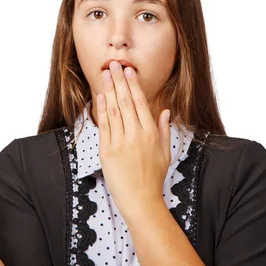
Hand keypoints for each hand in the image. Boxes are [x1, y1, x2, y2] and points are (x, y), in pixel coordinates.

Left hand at [96, 60, 171, 217]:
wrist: (140, 200)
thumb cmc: (153, 178)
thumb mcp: (165, 153)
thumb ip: (164, 130)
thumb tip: (165, 111)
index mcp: (151, 133)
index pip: (140, 102)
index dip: (133, 85)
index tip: (129, 71)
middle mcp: (136, 134)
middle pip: (125, 101)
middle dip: (119, 81)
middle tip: (113, 64)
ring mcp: (120, 142)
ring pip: (113, 110)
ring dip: (109, 90)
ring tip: (105, 74)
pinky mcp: (107, 150)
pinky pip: (104, 125)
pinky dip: (101, 109)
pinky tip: (100, 96)